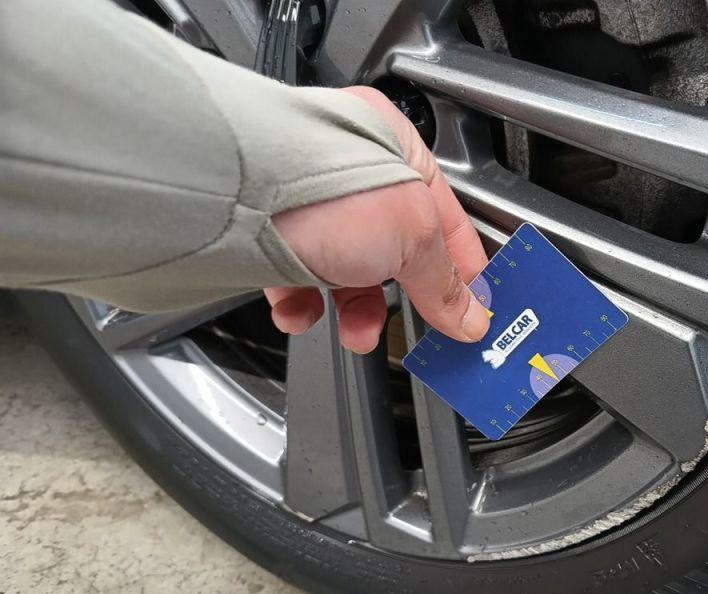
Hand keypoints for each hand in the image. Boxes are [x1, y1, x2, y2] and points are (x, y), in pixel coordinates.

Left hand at [265, 86, 489, 352]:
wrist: (233, 198)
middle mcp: (349, 167)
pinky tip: (302, 312)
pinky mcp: (264, 230)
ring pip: (344, 267)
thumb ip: (444, 283)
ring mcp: (305, 199)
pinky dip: (301, 304)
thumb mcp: (412, 236)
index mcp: (396, 147)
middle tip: (421, 331)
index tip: (472, 308)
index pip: (447, 213)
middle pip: (395, 247)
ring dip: (354, 309)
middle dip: (405, 296)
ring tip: (356, 331)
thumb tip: (469, 317)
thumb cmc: (322, 186)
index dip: (463, 266)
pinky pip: (293, 277)